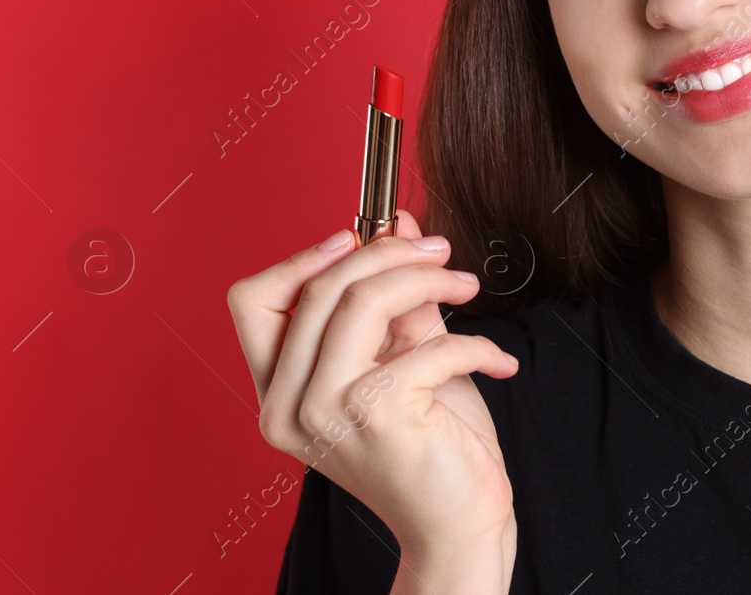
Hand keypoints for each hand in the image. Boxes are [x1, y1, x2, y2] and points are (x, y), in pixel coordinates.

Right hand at [227, 210, 518, 585]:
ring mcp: (324, 410)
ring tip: (466, 285)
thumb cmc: (431, 448)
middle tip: (439, 251)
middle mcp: (287, 406)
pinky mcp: (374, 412)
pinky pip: (428, 342)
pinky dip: (474, 342)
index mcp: (280, 393)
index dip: (303, 258)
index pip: (254, 302)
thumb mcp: (406, 358)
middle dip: (387, 254)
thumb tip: (398, 226)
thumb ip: (395, 298)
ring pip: (361, 301)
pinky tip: (497, 361)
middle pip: (319, 288)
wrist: (459, 525)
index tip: (358, 236)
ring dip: (426, 279)